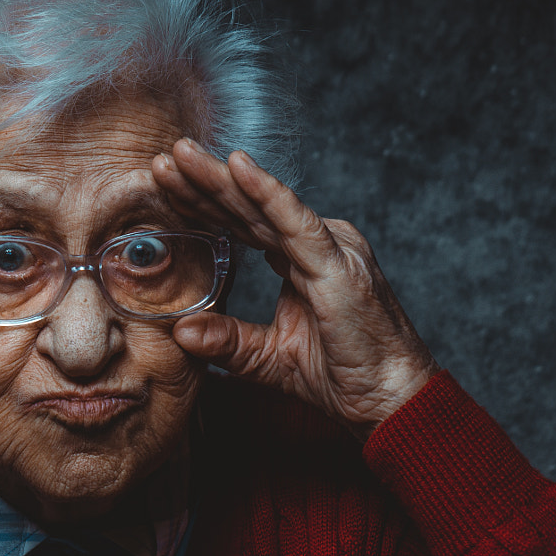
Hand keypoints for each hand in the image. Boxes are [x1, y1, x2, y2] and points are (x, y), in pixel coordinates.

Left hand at [153, 139, 435, 435]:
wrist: (391, 400)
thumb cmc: (345, 376)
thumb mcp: (270, 358)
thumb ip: (228, 341)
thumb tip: (181, 331)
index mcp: (303, 260)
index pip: (245, 224)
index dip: (206, 204)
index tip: (165, 186)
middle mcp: (319, 245)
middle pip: (250, 208)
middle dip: (204, 183)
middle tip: (164, 157)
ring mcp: (332, 250)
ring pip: (265, 207)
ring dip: (221, 179)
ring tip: (180, 154)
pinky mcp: (339, 265)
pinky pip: (296, 223)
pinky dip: (266, 194)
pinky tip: (236, 167)